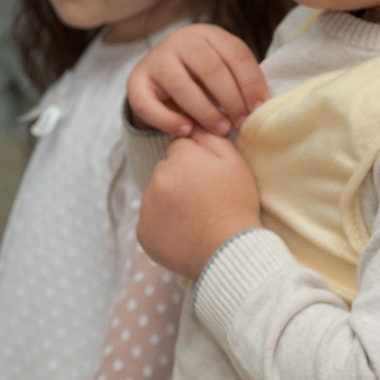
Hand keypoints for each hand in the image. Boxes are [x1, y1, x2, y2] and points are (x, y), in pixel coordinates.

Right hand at [127, 24, 268, 137]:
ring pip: (182, 85)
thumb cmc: (201, 78)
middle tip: (240, 123)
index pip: (236, 54)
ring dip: (205, 111)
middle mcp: (181, 41)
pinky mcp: (136, 81)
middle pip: (211, 69)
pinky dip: (168, 120)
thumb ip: (240, 81)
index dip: (251, 82)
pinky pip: (149, 104)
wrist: (160, 78)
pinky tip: (186, 131)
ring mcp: (156, 59)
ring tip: (220, 130)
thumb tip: (260, 106)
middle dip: (231, 99)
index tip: (259, 108)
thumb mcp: (223, 70)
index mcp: (208, 34)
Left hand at [136, 132, 261, 279]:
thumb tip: (192, 127)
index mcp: (179, 158)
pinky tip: (185, 234)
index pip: (180, 149)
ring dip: (170, 203)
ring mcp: (147, 207)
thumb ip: (210, 138)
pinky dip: (164, 227)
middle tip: (205, 202)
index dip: (196, 163)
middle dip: (180, 181)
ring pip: (157, 196)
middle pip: (166, 172)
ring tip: (196, 220)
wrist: (229, 252)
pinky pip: (152, 222)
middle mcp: (157, 178)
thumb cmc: (236, 205)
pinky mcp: (143, 233)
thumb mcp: (234, 162)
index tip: (209, 180)